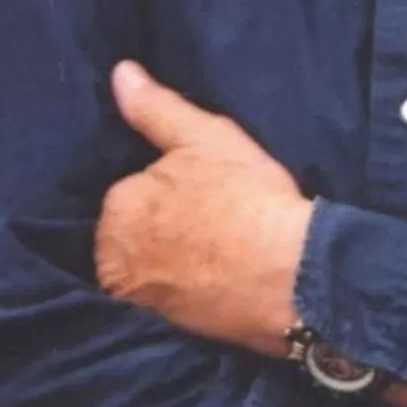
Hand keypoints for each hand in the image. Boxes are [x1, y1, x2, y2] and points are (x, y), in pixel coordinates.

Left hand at [94, 61, 313, 357]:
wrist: (294, 280)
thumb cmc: (249, 200)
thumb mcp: (204, 137)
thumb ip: (155, 107)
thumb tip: (119, 73)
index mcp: (116, 207)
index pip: (130, 192)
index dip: (165, 188)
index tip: (200, 192)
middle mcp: (113, 259)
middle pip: (130, 233)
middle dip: (158, 227)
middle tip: (208, 224)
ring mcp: (138, 301)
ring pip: (146, 268)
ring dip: (166, 262)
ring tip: (211, 256)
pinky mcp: (164, 332)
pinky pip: (161, 302)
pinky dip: (177, 293)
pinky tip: (208, 286)